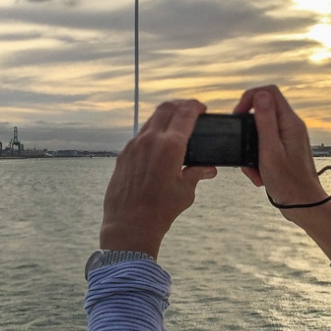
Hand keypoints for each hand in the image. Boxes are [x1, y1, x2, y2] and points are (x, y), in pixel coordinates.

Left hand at [100, 100, 216, 258]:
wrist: (129, 225)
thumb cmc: (159, 211)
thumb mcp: (185, 191)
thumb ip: (196, 174)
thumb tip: (207, 169)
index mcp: (170, 146)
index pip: (185, 113)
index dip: (196, 106)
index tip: (201, 108)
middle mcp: (150, 140)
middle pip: (166, 108)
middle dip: (180, 105)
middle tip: (190, 111)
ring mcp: (134, 146)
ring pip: (151, 120)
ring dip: (165, 117)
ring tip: (175, 126)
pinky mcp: (123, 155)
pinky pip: (140, 135)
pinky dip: (152, 132)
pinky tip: (158, 145)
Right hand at [234, 85, 326, 208]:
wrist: (303, 204)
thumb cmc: (288, 182)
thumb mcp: (269, 151)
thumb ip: (265, 121)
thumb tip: (260, 95)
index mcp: (290, 123)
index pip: (268, 92)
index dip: (249, 99)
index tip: (238, 116)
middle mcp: (291, 126)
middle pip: (262, 110)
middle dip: (246, 127)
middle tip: (241, 144)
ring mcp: (288, 137)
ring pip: (260, 129)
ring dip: (250, 146)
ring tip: (252, 166)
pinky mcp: (284, 148)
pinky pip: (264, 143)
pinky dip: (255, 156)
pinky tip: (257, 172)